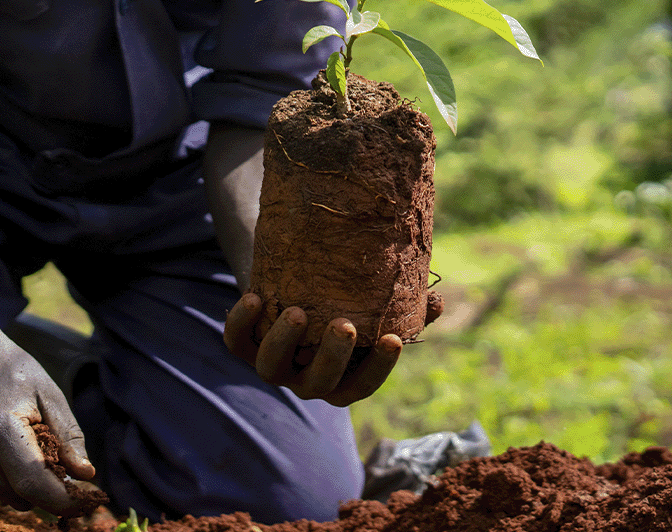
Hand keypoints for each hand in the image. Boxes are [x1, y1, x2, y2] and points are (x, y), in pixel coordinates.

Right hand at [0, 334, 97, 514]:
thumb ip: (68, 436)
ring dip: (26, 484)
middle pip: (20, 494)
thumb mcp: (50, 394)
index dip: (62, 500)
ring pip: (4, 495)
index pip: (34, 483)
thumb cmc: (13, 372)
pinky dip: (5, 478)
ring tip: (32, 446)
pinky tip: (8, 447)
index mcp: (1, 430)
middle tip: (67, 471)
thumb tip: (86, 475)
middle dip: (48, 491)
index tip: (86, 504)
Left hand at [224, 294, 401, 404]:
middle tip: (343, 325)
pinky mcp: (244, 346)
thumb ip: (407, 310)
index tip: (393, 339)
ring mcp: (274, 366)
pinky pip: (236, 342)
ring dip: (283, 342)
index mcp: (342, 379)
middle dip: (331, 357)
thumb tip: (436, 303)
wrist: (294, 287)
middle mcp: (307, 380)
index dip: (378, 367)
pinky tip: (253, 297)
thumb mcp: (375, 307)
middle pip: (318, 384)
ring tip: (298, 312)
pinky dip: (240, 323)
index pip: (362, 384)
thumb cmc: (345, 303)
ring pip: (272, 369)